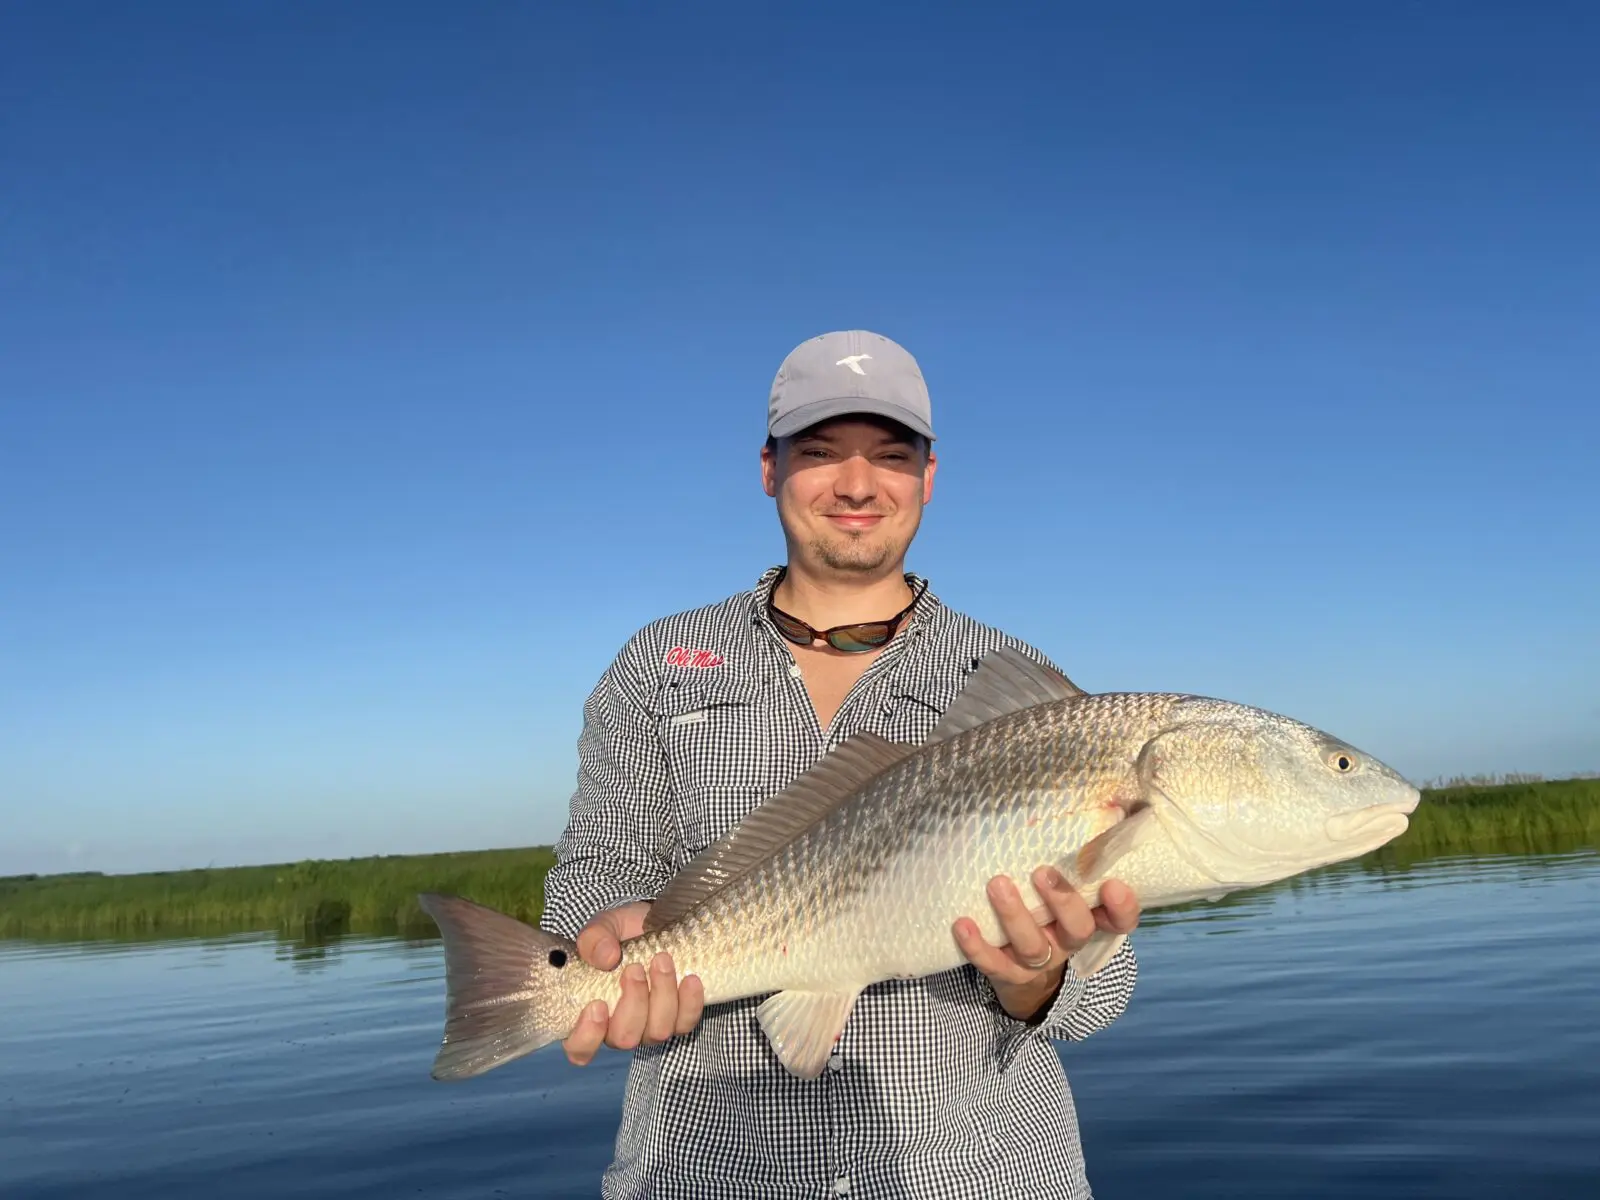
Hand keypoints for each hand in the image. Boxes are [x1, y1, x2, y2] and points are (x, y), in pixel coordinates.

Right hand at [561, 901, 705, 1065]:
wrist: (655, 925)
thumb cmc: (621, 933)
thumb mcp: (603, 926)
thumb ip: (594, 939)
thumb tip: (606, 958)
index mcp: (590, 1013)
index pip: (580, 1047)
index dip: (587, 1036)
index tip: (597, 1004)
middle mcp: (619, 1028)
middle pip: (623, 1038)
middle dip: (632, 1003)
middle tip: (635, 968)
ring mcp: (650, 1027)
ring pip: (657, 1031)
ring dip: (661, 995)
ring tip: (662, 960)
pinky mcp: (679, 1019)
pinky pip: (685, 1022)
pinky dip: (689, 1002)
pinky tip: (690, 978)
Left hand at [954, 869, 1140, 1021]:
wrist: (1017, 967)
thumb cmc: (1042, 906)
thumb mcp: (1061, 883)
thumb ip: (1074, 852)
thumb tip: (1102, 798)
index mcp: (1089, 919)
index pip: (1119, 919)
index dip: (1122, 906)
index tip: (1113, 884)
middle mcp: (1067, 941)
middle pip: (1078, 929)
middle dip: (1063, 902)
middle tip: (1042, 872)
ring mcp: (1038, 961)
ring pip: (1033, 946)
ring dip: (1015, 915)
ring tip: (996, 883)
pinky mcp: (1006, 973)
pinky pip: (993, 964)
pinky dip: (977, 946)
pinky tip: (962, 923)